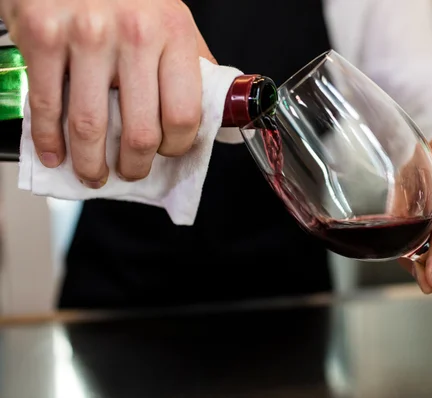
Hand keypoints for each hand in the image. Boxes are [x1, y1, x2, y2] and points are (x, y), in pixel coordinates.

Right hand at [1, 0, 214, 186]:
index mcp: (174, 34)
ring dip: (92, 165)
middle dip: (135, 166)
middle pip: (140, 131)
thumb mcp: (173, 20)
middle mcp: (134, 34)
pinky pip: (47, 105)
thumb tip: (217, 114)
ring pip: (90, 127)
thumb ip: (194, 65)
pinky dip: (49, 141)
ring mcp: (87, 36)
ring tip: (94, 173)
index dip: (176, 147)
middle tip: (131, 171)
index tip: (167, 152)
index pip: (184, 115)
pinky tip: (55, 154)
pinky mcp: (43, 36)